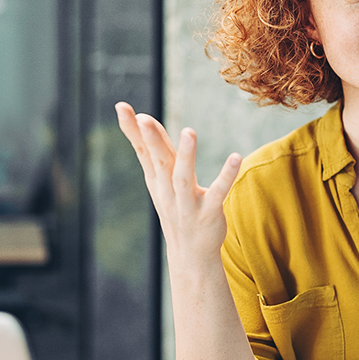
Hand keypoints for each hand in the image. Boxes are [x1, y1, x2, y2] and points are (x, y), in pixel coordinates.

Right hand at [115, 102, 240, 267]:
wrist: (190, 253)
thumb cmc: (176, 208)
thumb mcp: (160, 181)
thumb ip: (155, 150)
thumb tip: (142, 118)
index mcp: (157, 180)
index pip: (142, 151)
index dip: (132, 130)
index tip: (122, 106)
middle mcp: (167, 190)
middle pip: (158, 162)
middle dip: (151, 141)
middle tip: (144, 118)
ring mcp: (187, 203)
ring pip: (183, 177)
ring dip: (186, 155)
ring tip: (189, 132)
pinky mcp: (208, 213)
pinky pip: (218, 192)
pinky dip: (226, 175)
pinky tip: (236, 157)